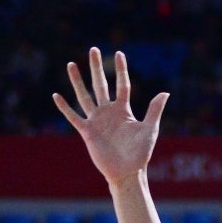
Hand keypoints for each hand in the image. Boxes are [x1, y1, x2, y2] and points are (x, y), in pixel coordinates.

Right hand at [53, 48, 168, 187]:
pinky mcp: (88, 132)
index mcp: (123, 110)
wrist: (128, 173)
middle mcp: (108, 112)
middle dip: (97, 67)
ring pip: (84, 96)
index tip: (119, 53)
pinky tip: (56, 95)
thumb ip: (154, 111)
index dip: (121, 69)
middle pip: (101, 84)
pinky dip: (65, 107)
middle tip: (93, 49)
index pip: (122, 85)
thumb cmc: (140, 154)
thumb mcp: (150, 130)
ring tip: (71, 64)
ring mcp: (97, 121)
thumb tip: (165, 92)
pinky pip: (74, 117)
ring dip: (77, 81)